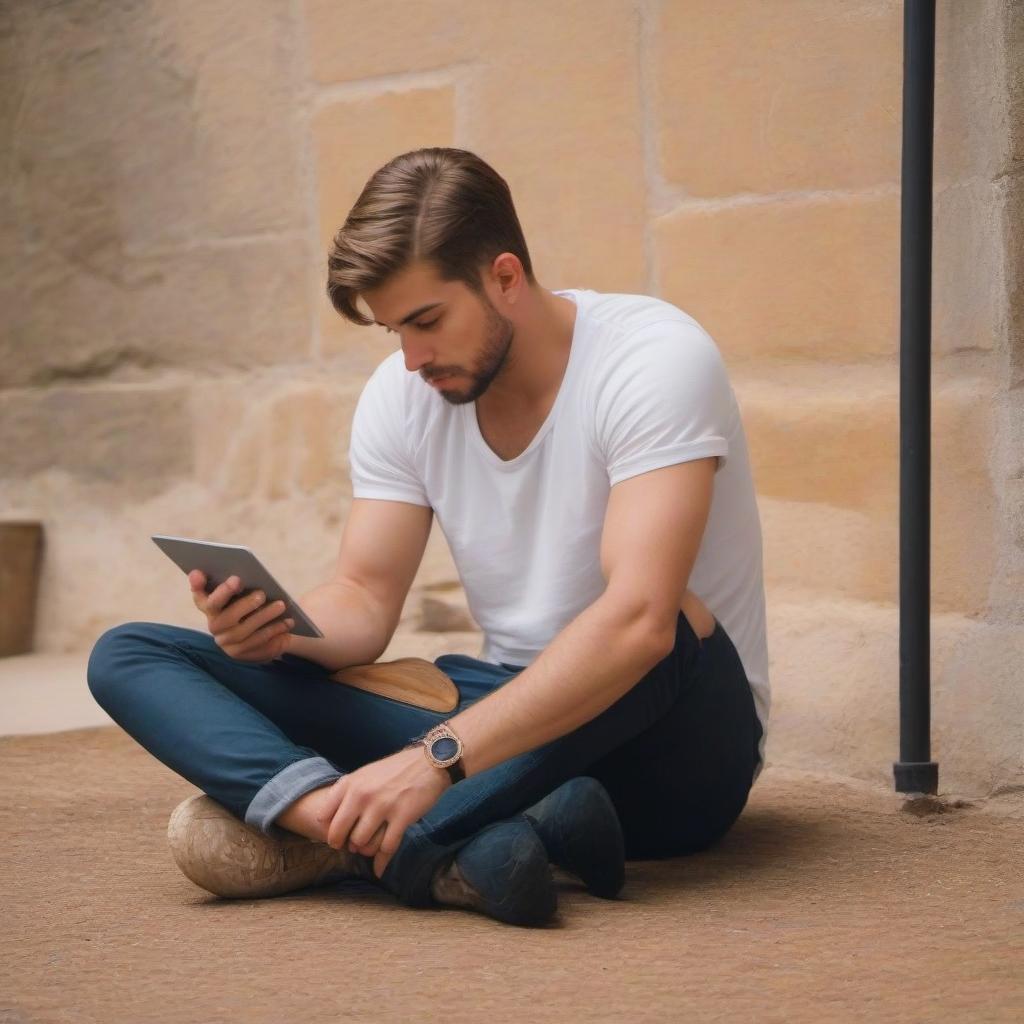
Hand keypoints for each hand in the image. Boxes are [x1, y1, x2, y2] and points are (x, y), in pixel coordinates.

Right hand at [189, 569, 294, 662]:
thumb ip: (235, 582)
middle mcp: (214, 625)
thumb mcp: (243, 592)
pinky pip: (258, 643)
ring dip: (264, 617)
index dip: (207, 587)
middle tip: (262, 594)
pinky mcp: (240, 654)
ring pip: (244, 631)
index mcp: (209, 606)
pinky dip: (274, 631)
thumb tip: (229, 573)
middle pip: (226, 617)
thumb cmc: (251, 605)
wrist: (264, 633)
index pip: (201, 597)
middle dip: (244, 605)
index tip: (230, 577)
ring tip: (281, 606)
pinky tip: (287, 622)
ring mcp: (226, 642)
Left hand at [316, 745, 449, 878]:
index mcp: (351, 783)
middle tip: (348, 847)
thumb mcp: (366, 773)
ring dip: (364, 850)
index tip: (335, 835)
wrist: (429, 763)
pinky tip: (378, 869)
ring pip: (361, 843)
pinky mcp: (402, 816)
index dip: (327, 829)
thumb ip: (347, 791)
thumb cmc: (396, 770)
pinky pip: (386, 848)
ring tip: (369, 848)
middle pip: (339, 833)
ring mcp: (382, 806)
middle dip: (341, 844)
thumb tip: (329, 818)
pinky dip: (381, 862)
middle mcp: (362, 794)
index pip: (324, 815)